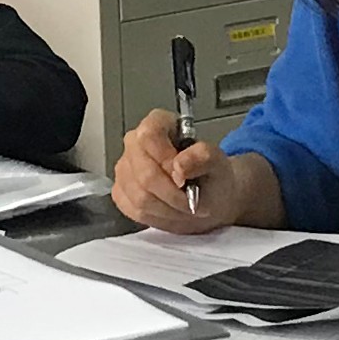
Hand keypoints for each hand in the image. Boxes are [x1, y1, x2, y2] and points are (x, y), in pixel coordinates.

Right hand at [108, 108, 270, 232]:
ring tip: (185, 206)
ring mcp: (125, 168)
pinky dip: (157, 216)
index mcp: (158, 124)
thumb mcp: (217, 162)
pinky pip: (134, 210)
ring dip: (168, 208)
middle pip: (144, 173)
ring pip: (139, 196)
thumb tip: (180, 164)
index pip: (149, 135)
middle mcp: (135, 143)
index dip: (165, 159)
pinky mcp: (121, 192)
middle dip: (172, 194)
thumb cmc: (211, 175)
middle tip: (191, 201)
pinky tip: (171, 210)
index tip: (183, 177)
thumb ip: (203, 156)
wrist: (208, 197)